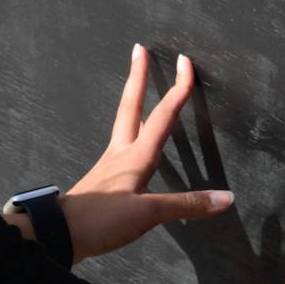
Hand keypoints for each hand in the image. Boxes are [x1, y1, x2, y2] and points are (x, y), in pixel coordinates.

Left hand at [61, 45, 234, 263]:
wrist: (59, 233)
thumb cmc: (101, 219)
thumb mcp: (147, 214)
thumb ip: (186, 204)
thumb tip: (225, 198)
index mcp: (136, 156)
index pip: (162, 116)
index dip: (177, 89)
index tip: (184, 63)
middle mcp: (121, 153)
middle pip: (131, 105)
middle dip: (138, 76)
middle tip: (139, 50)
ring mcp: (110, 164)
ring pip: (124, 122)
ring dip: (133, 100)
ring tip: (137, 87)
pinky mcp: (104, 178)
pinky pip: (120, 143)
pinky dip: (129, 130)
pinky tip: (131, 140)